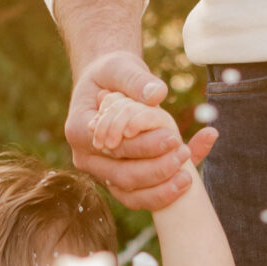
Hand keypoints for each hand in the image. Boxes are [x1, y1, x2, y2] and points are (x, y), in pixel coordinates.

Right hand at [64, 49, 213, 210]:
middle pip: (121, 175)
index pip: (112, 146)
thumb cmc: (112, 74)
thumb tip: (157, 94)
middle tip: (183, 154)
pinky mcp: (116, 182)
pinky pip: (139, 198)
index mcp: (78, 129)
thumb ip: (137, 80)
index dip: (142, 145)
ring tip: (187, 176)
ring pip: (129, 193)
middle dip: (155, 168)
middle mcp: (85, 157)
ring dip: (160, 188)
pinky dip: (163, 193)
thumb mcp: (121, 67)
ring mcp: (100, 173)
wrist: (108, 85)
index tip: (173, 137)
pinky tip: (188, 178)